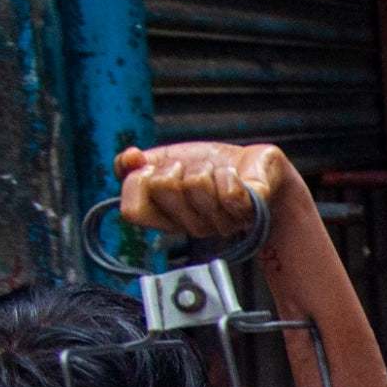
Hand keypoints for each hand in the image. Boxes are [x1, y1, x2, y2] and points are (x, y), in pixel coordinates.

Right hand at [114, 142, 300, 237]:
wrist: (258, 165)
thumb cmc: (212, 165)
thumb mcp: (166, 160)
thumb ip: (137, 165)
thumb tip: (128, 160)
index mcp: (168, 216)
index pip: (132, 211)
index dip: (139, 182)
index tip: (156, 169)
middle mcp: (193, 227)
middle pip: (162, 188)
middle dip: (176, 166)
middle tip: (193, 171)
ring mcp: (222, 222)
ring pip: (196, 184)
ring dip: (205, 168)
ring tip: (218, 174)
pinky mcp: (250, 211)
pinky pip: (228, 192)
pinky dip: (230, 173)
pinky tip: (237, 177)